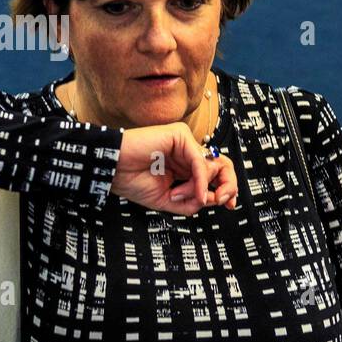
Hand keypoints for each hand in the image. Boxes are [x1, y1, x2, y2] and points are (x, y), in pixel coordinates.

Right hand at [112, 123, 237, 214]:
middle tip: (222, 201)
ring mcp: (185, 143)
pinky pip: (200, 162)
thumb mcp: (169, 200)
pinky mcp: (180, 136)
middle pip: (222, 166)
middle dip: (227, 186)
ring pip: (211, 167)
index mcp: (185, 166)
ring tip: (177, 195)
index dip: (226, 188)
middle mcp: (188, 153)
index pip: (215, 174)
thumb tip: (214, 199)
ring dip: (198, 188)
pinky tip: (195, 193)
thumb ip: (192, 201)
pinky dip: (200, 180)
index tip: (229, 205)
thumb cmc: (133, 180)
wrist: (112, 169)